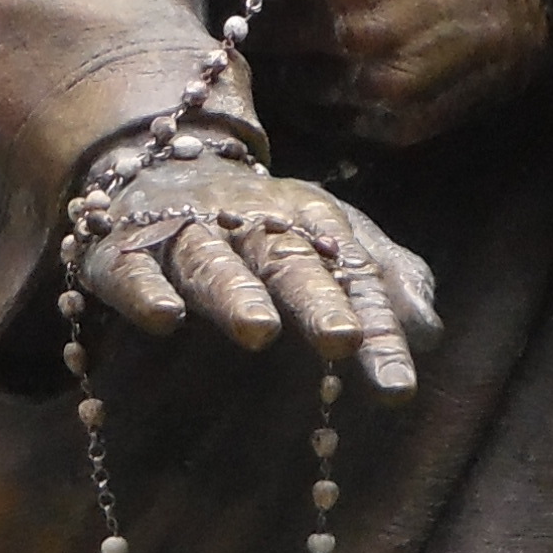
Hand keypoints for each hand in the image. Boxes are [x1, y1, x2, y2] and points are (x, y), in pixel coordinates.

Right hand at [68, 150, 438, 396]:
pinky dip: (146, 289)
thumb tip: (429, 331)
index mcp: (310, 220)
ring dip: (236, 292)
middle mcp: (250, 220)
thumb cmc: (260, 222)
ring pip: (212, 260)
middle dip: (316, 300)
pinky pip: (133, 269)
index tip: (397, 390)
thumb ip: (382, 278)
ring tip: (258, 330)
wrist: (158, 162)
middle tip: (344, 340)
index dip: (378, 333)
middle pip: (289, 260)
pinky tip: (165, 317)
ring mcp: (185, 231)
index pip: (353, 277)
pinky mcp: (123, 248)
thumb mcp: (328, 239)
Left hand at [202, 0, 552, 149]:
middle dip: (256, 13)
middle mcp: (352, 34)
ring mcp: (378, 85)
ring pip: (290, 87)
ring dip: (287, 64)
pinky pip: (335, 123)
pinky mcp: (404, 122)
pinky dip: (326, 99)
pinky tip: (337, 70)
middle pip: (262, 37)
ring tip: (302, 38)